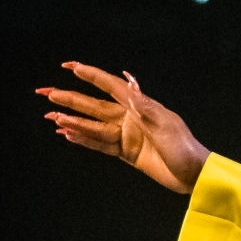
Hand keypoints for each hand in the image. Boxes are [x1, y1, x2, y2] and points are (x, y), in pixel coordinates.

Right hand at [37, 62, 208, 193]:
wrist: (194, 174)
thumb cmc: (184, 147)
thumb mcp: (166, 126)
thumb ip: (144, 108)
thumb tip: (127, 85)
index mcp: (140, 105)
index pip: (110, 86)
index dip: (90, 75)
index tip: (69, 66)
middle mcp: (130, 117)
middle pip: (94, 106)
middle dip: (70, 99)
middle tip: (46, 94)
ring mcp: (127, 135)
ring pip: (94, 126)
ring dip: (73, 122)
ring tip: (52, 118)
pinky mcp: (128, 153)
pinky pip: (101, 145)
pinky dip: (85, 140)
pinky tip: (68, 135)